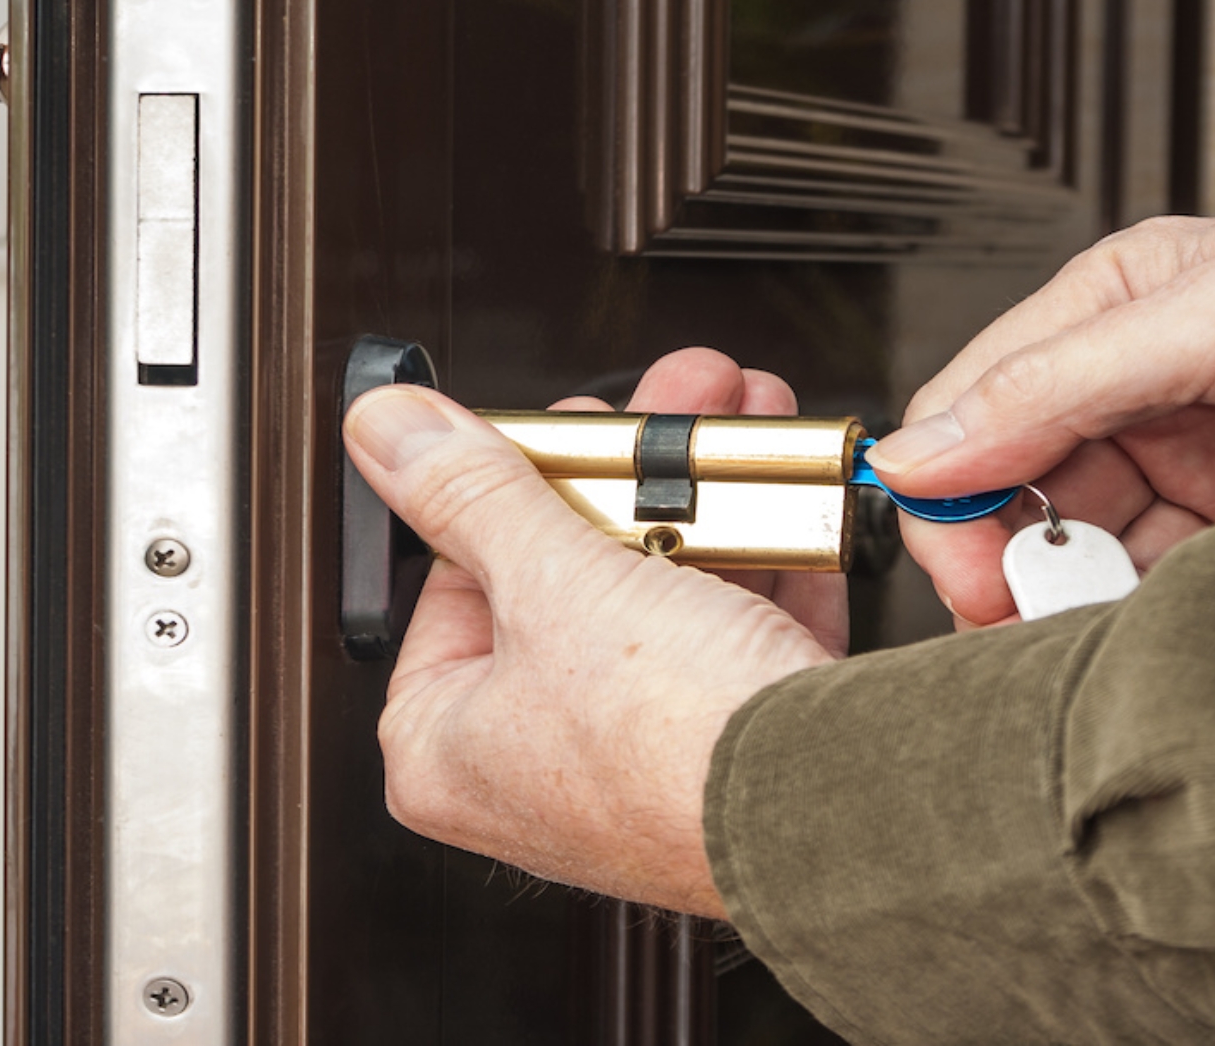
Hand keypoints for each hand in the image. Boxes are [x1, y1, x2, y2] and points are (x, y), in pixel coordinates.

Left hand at [341, 350, 837, 915]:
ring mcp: (636, 765)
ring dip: (705, 498)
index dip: (507, 484)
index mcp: (446, 747)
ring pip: (660, 595)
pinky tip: (785, 497)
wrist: (829, 812)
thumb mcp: (550, 580)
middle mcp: (533, 769)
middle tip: (659, 402)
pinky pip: (737, 634)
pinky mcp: (729, 756)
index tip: (555, 427)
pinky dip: (764, 561)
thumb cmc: (671, 743)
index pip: (452, 581)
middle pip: (563, 576)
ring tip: (732, 420)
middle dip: (629, 471)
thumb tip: (385, 431)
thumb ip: (467, 491)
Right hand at [864, 182, 1214, 626]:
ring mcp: (1198, 465)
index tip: (964, 573)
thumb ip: (1063, 384)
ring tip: (1098, 633)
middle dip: (1009, 565)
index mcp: (1107, 313)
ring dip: (1077, 600)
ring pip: (1085, 554)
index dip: (947, 498)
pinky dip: (1144, 622)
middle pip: (1016, 497)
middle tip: (1029, 619)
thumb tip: (918, 453)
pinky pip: (1163, 591)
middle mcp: (1139, 391)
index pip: (973, 413)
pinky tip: (1154, 638)